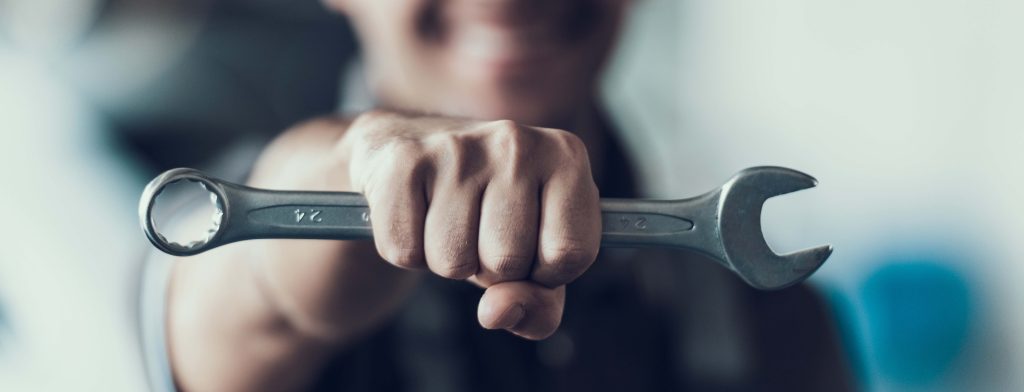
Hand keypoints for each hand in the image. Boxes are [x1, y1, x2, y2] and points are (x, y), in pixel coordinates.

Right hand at [341, 110, 601, 337]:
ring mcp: (457, 147)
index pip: (570, 253)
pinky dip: (408, 250)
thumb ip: (540, 304)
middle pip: (508, 261)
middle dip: (491, 269)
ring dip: (448, 261)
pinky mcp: (404, 159)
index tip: (534, 249)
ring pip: (454, 262)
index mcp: (566, 157)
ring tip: (449, 222)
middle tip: (481, 232)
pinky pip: (406, 251)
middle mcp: (516, 142)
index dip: (546, 273)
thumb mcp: (535, 259)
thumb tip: (495, 312)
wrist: (411, 149)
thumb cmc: (487, 212)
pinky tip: (417, 213)